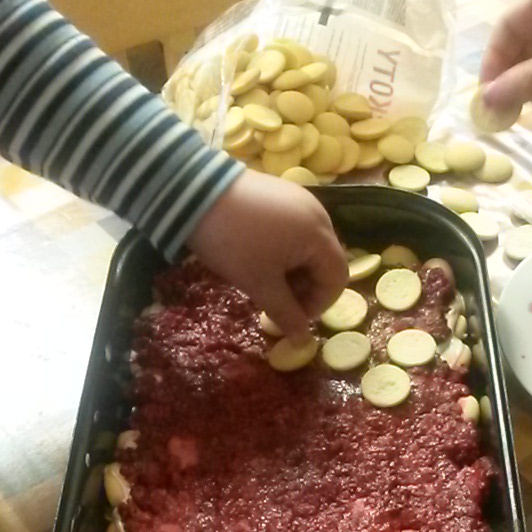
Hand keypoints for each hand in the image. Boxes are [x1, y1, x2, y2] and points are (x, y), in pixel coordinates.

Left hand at [187, 169, 347, 336]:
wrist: (193, 191)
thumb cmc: (234, 242)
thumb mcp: (259, 283)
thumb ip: (286, 313)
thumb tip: (302, 340)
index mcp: (319, 234)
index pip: (337, 278)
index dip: (319, 305)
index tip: (291, 319)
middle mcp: (318, 213)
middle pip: (325, 261)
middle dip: (305, 289)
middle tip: (275, 303)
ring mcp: (299, 200)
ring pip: (309, 246)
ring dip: (294, 272)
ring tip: (264, 281)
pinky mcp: (281, 193)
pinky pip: (294, 229)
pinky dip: (285, 250)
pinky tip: (259, 256)